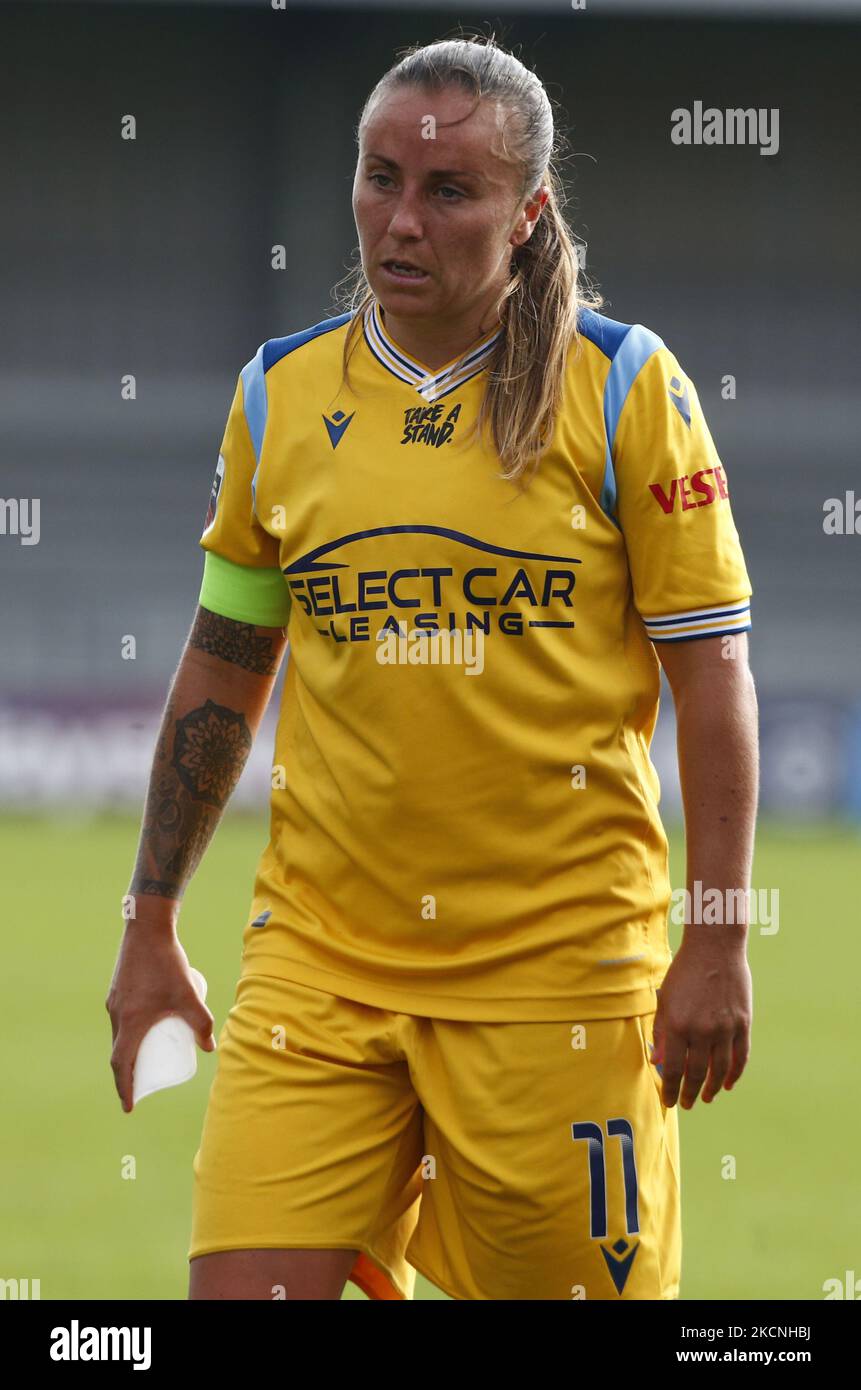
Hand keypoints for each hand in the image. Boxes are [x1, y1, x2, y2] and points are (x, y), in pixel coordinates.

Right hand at [106, 920, 215, 1113]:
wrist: (146, 929)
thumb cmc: (167, 963)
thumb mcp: (189, 995)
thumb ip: (202, 1021)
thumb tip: (210, 1047)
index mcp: (130, 1022)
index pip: (122, 1065)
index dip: (126, 1088)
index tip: (130, 1106)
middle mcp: (116, 1015)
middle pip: (119, 1053)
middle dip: (128, 1075)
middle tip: (142, 1088)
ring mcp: (114, 1002)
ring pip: (118, 1035)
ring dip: (128, 1052)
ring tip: (144, 1061)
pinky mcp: (117, 990)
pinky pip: (120, 1020)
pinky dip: (127, 1033)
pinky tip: (141, 1030)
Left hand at [652, 936, 751, 1108]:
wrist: (715, 948)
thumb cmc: (685, 972)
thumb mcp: (665, 999)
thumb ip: (661, 1032)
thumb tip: (657, 1062)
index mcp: (677, 1024)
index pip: (673, 1069)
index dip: (671, 1089)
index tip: (669, 1101)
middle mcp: (702, 1030)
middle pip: (696, 1073)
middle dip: (689, 1093)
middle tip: (687, 1103)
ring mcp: (725, 1028)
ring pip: (720, 1070)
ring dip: (712, 1088)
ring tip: (705, 1097)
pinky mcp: (743, 1023)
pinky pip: (740, 1057)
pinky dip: (734, 1074)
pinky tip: (728, 1084)